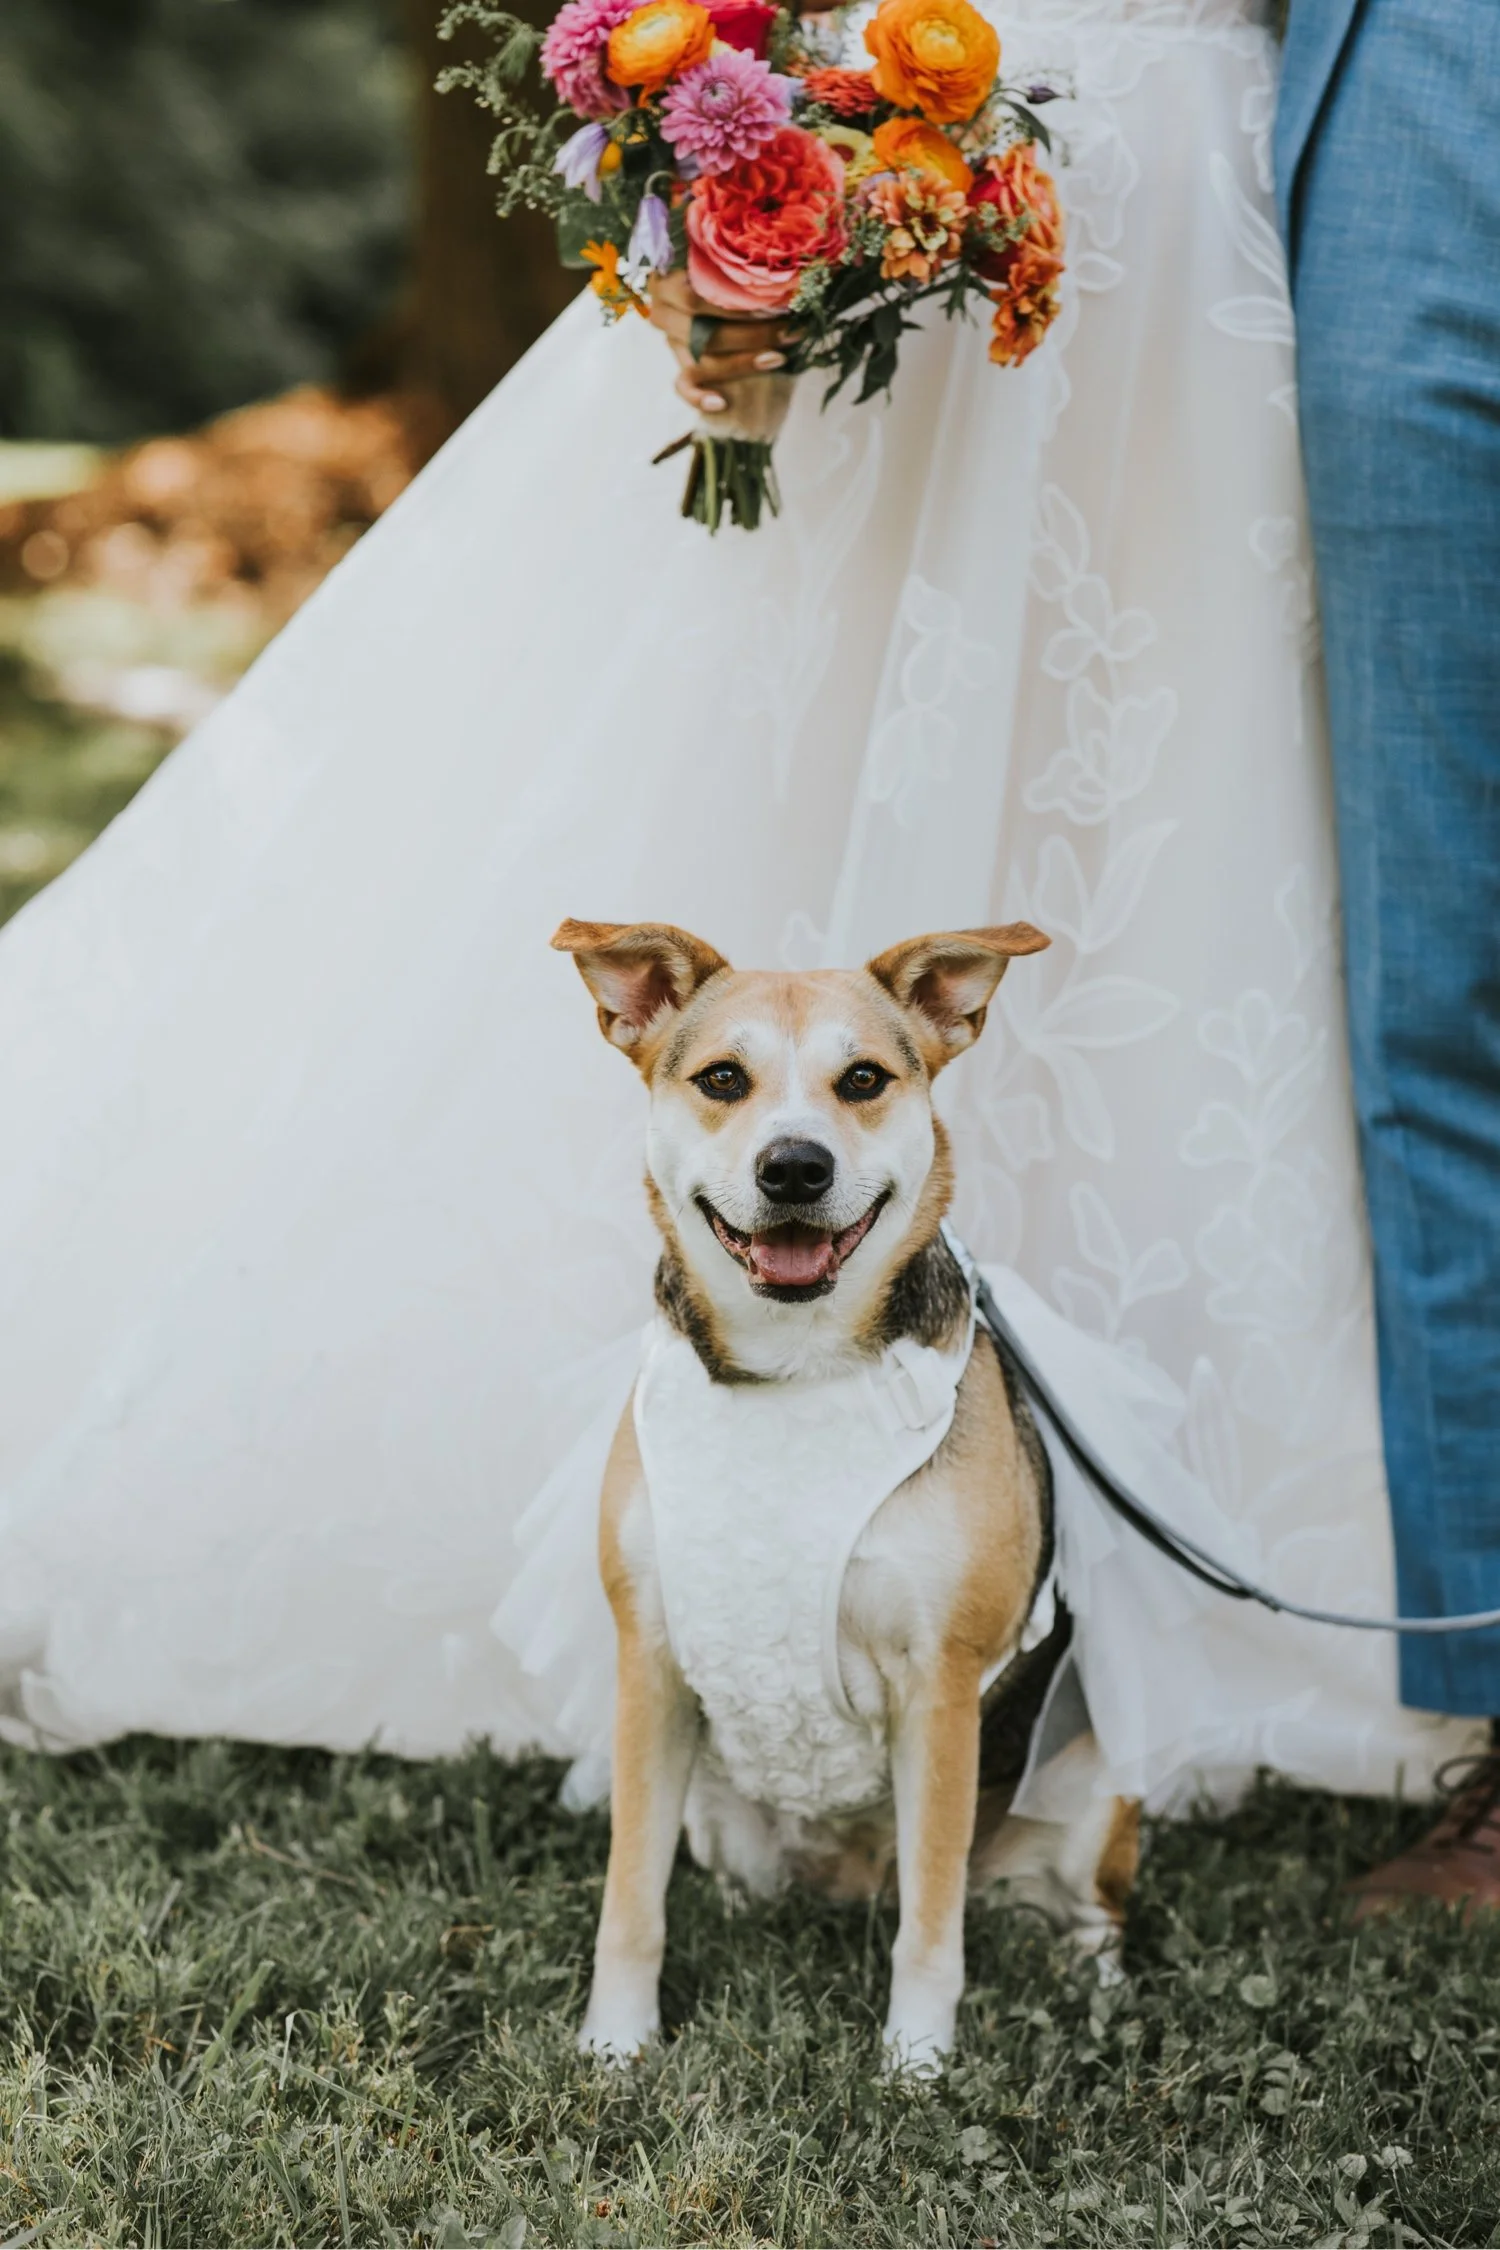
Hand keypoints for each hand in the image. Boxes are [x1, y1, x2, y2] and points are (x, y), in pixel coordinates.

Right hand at [648, 269, 796, 415]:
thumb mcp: (725, 260)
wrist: (712, 293)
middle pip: (704, 330)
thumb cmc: (729, 272)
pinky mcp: (680, 366)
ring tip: (777, 358)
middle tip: (788, 331)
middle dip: (752, 333)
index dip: (737, 301)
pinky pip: (684, 386)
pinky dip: (700, 397)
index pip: (698, 294)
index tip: (776, 302)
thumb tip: (780, 272)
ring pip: (702, 359)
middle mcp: (663, 309)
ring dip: (742, 362)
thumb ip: (734, 264)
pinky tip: (721, 403)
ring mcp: (671, 340)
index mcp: (668, 277)